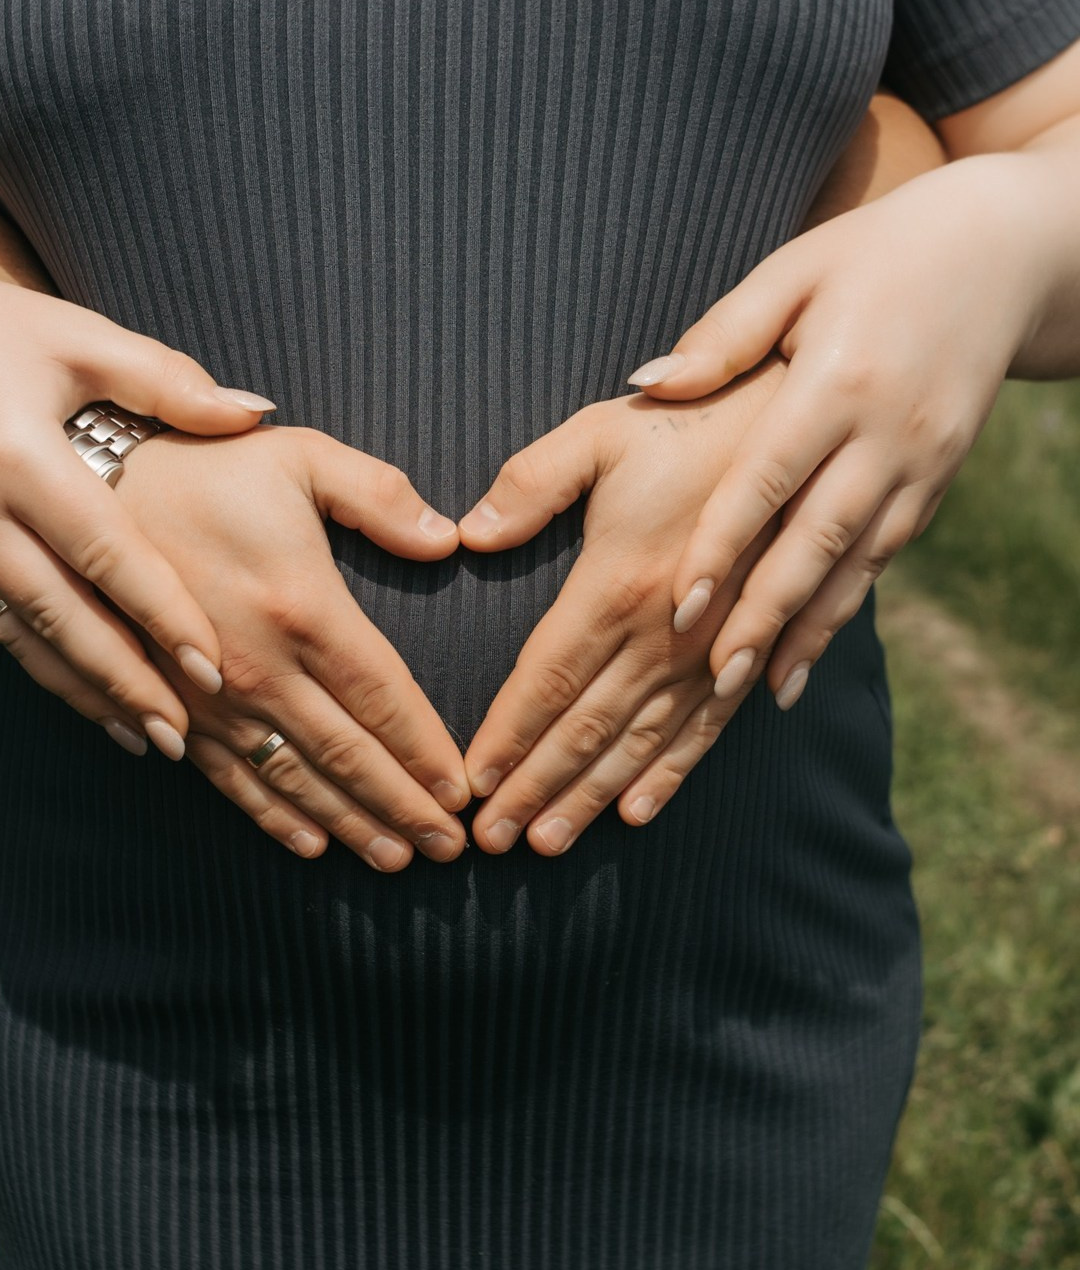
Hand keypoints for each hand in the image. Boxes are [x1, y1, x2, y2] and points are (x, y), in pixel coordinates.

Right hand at [0, 266, 276, 755]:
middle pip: (61, 615)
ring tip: (147, 740)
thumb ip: (166, 381)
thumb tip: (257, 411)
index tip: (212, 668)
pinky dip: (44, 669)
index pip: (104, 551)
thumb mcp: (78, 338)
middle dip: (125, 682)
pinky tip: (88, 702)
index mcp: (18, 454)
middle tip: (183, 738)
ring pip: (24, 637)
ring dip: (86, 693)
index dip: (160, 613)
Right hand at [116, 425, 471, 870]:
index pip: (384, 699)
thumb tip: (449, 539)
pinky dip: (273, 815)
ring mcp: (215, 698)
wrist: (91, 490)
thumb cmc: (206, 469)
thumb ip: (379, 496)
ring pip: (296, 779)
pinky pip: (230, 777)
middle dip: (403, 808)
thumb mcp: (300, 459)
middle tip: (448, 850)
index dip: (427, 752)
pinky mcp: (176, 707)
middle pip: (349, 755)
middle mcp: (262, 668)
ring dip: (349, 823)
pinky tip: (308, 844)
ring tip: (395, 859)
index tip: (462, 794)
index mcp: (304, 609)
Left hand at [457, 371, 782, 853]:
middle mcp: (662, 635)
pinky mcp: (743, 653)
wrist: (799, 428)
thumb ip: (532, 483)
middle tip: (489, 843)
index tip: (469, 787)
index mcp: (618, 585)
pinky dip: (667, 775)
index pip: (547, 682)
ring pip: (637, 743)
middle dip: (534, 788)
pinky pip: (702, 731)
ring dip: (589, 797)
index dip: (505, 738)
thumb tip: (468, 534)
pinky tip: (637, 812)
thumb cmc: (688, 427)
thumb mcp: (601, 435)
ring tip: (547, 842)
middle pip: (583, 729)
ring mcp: (707, 652)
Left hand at [628, 158, 1039, 707]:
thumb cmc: (878, 252)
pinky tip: (808, 649)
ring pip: (858, 565)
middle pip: (817, 542)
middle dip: (765, 616)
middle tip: (715, 681)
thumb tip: (647, 387)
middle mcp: (888, 434)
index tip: (680, 608)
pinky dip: (846, 607)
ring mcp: (922, 463)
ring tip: (759, 690)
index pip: (768, 480)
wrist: (1008, 250)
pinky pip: (886, 557)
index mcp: (840, 381)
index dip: (723, 547)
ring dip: (807, 631)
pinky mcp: (939, 479)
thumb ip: (725, 335)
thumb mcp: (797, 269)